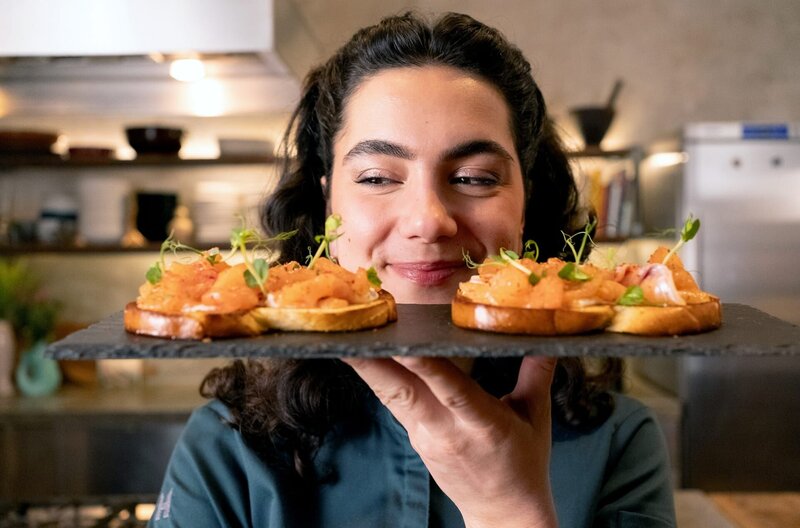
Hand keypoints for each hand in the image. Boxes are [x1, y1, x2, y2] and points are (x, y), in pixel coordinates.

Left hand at [342, 356, 558, 527]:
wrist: (503, 513)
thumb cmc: (525, 463)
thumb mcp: (537, 417)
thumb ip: (537, 373)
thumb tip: (546, 336)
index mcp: (483, 424)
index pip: (451, 389)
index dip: (426, 366)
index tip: (405, 343)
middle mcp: (447, 431)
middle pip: (403, 394)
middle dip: (374, 366)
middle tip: (352, 337)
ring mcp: (426, 438)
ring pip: (392, 398)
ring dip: (369, 371)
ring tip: (347, 341)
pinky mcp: (416, 440)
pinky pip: (395, 405)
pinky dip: (381, 381)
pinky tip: (368, 360)